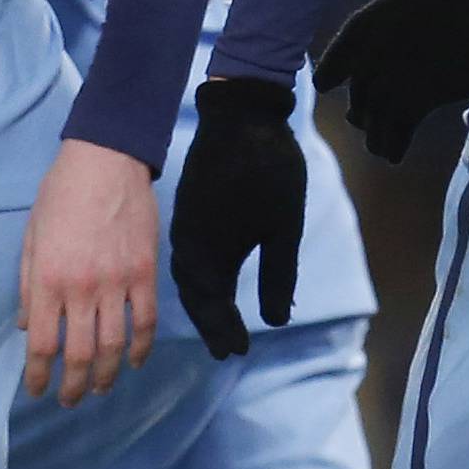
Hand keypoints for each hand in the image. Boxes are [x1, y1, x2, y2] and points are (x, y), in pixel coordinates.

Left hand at [20, 137, 158, 404]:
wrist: (106, 161)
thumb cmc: (60, 196)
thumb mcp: (31, 238)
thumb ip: (29, 286)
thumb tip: (28, 327)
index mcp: (49, 279)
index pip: (43, 344)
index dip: (39, 375)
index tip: (38, 391)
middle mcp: (83, 288)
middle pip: (79, 353)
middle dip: (72, 385)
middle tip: (70, 401)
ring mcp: (118, 282)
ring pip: (115, 345)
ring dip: (106, 374)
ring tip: (100, 388)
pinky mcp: (146, 273)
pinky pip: (147, 321)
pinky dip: (142, 348)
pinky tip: (136, 361)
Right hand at [169, 77, 307, 359]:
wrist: (241, 115)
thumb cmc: (269, 169)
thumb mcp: (283, 227)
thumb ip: (279, 275)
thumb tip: (275, 322)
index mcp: (206, 250)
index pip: (211, 304)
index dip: (224, 330)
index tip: (237, 353)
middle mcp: (187, 242)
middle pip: (195, 295)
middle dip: (211, 323)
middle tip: (228, 351)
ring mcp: (185, 225)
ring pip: (189, 276)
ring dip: (204, 302)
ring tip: (221, 326)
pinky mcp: (189, 211)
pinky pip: (188, 257)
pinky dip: (199, 279)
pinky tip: (212, 284)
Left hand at [316, 0, 468, 163]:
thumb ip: (426, 13)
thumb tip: (414, 39)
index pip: (354, 32)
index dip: (336, 60)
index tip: (325, 82)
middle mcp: (394, 26)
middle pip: (363, 74)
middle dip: (361, 102)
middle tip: (362, 121)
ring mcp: (408, 58)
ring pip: (374, 104)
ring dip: (374, 130)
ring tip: (379, 147)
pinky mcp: (428, 89)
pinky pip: (396, 124)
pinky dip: (392, 144)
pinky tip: (394, 155)